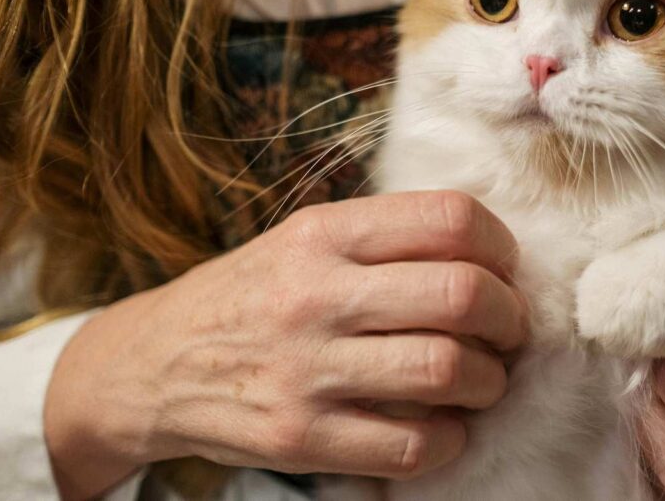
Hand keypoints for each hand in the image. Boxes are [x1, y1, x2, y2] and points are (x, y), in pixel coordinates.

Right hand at [44, 191, 525, 498]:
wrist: (154, 364)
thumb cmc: (252, 294)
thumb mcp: (303, 239)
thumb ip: (385, 237)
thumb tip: (490, 254)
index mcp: (324, 233)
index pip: (448, 218)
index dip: (500, 245)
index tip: (504, 269)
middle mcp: (315, 294)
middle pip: (461, 295)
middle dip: (510, 317)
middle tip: (509, 330)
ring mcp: (306, 370)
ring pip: (447, 370)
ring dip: (489, 380)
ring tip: (483, 379)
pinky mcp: (299, 438)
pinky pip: (412, 445)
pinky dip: (451, 438)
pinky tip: (445, 426)